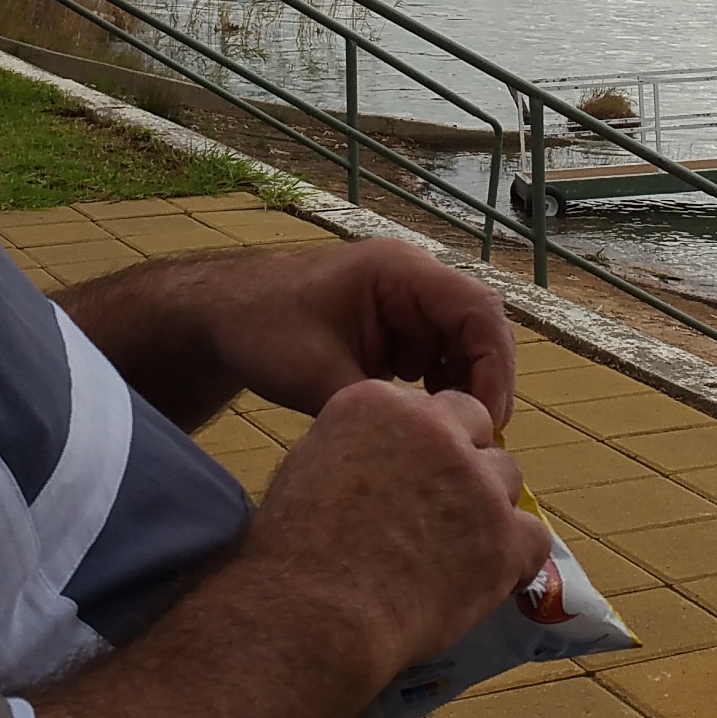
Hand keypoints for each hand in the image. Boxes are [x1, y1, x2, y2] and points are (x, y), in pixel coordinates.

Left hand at [207, 238, 518, 427]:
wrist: (222, 320)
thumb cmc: (263, 330)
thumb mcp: (315, 376)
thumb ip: (376, 407)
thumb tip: (428, 446)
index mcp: (400, 271)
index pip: (478, 309)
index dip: (494, 366)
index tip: (486, 421)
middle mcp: (413, 282)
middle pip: (479, 330)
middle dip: (483, 384)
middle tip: (476, 440)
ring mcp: (407, 307)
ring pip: (463, 350)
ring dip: (462, 391)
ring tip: (448, 436)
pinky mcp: (398, 332)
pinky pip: (438, 361)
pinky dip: (438, 393)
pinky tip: (423, 424)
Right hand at [250, 381, 550, 667]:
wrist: (316, 613)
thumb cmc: (294, 549)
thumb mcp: (312, 465)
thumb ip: (361, 446)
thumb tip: (382, 460)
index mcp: (383, 402)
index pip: (432, 409)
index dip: (427, 445)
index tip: (410, 477)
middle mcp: (438, 429)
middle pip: (476, 433)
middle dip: (462, 465)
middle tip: (436, 511)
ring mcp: (478, 483)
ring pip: (506, 480)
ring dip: (487, 508)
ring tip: (455, 550)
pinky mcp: (504, 537)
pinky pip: (533, 535)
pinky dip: (515, 556)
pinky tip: (486, 575)